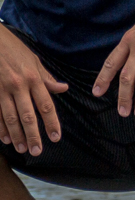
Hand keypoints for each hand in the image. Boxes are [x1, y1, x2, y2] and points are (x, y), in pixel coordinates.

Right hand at [0, 25, 67, 155]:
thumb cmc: (12, 48)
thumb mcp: (33, 60)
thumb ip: (47, 78)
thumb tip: (63, 88)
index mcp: (33, 78)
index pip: (46, 106)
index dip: (51, 123)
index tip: (55, 138)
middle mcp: (18, 85)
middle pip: (28, 115)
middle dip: (33, 135)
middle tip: (37, 151)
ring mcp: (1, 87)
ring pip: (10, 116)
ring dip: (16, 135)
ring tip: (21, 149)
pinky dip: (0, 126)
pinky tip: (4, 138)